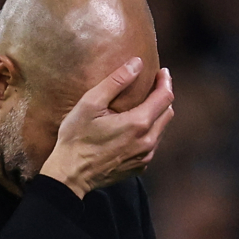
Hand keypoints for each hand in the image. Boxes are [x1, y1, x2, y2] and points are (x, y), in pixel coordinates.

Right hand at [40, 57, 173, 197]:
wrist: (70, 175)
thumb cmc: (76, 137)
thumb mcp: (91, 103)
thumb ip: (116, 81)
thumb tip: (137, 63)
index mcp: (139, 123)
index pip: (165, 97)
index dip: (165, 81)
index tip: (162, 72)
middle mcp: (148, 141)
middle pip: (168, 113)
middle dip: (163, 96)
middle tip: (153, 85)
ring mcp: (145, 157)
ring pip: (161, 130)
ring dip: (157, 115)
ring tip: (144, 104)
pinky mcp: (139, 167)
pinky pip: (152, 145)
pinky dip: (149, 132)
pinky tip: (134, 128)